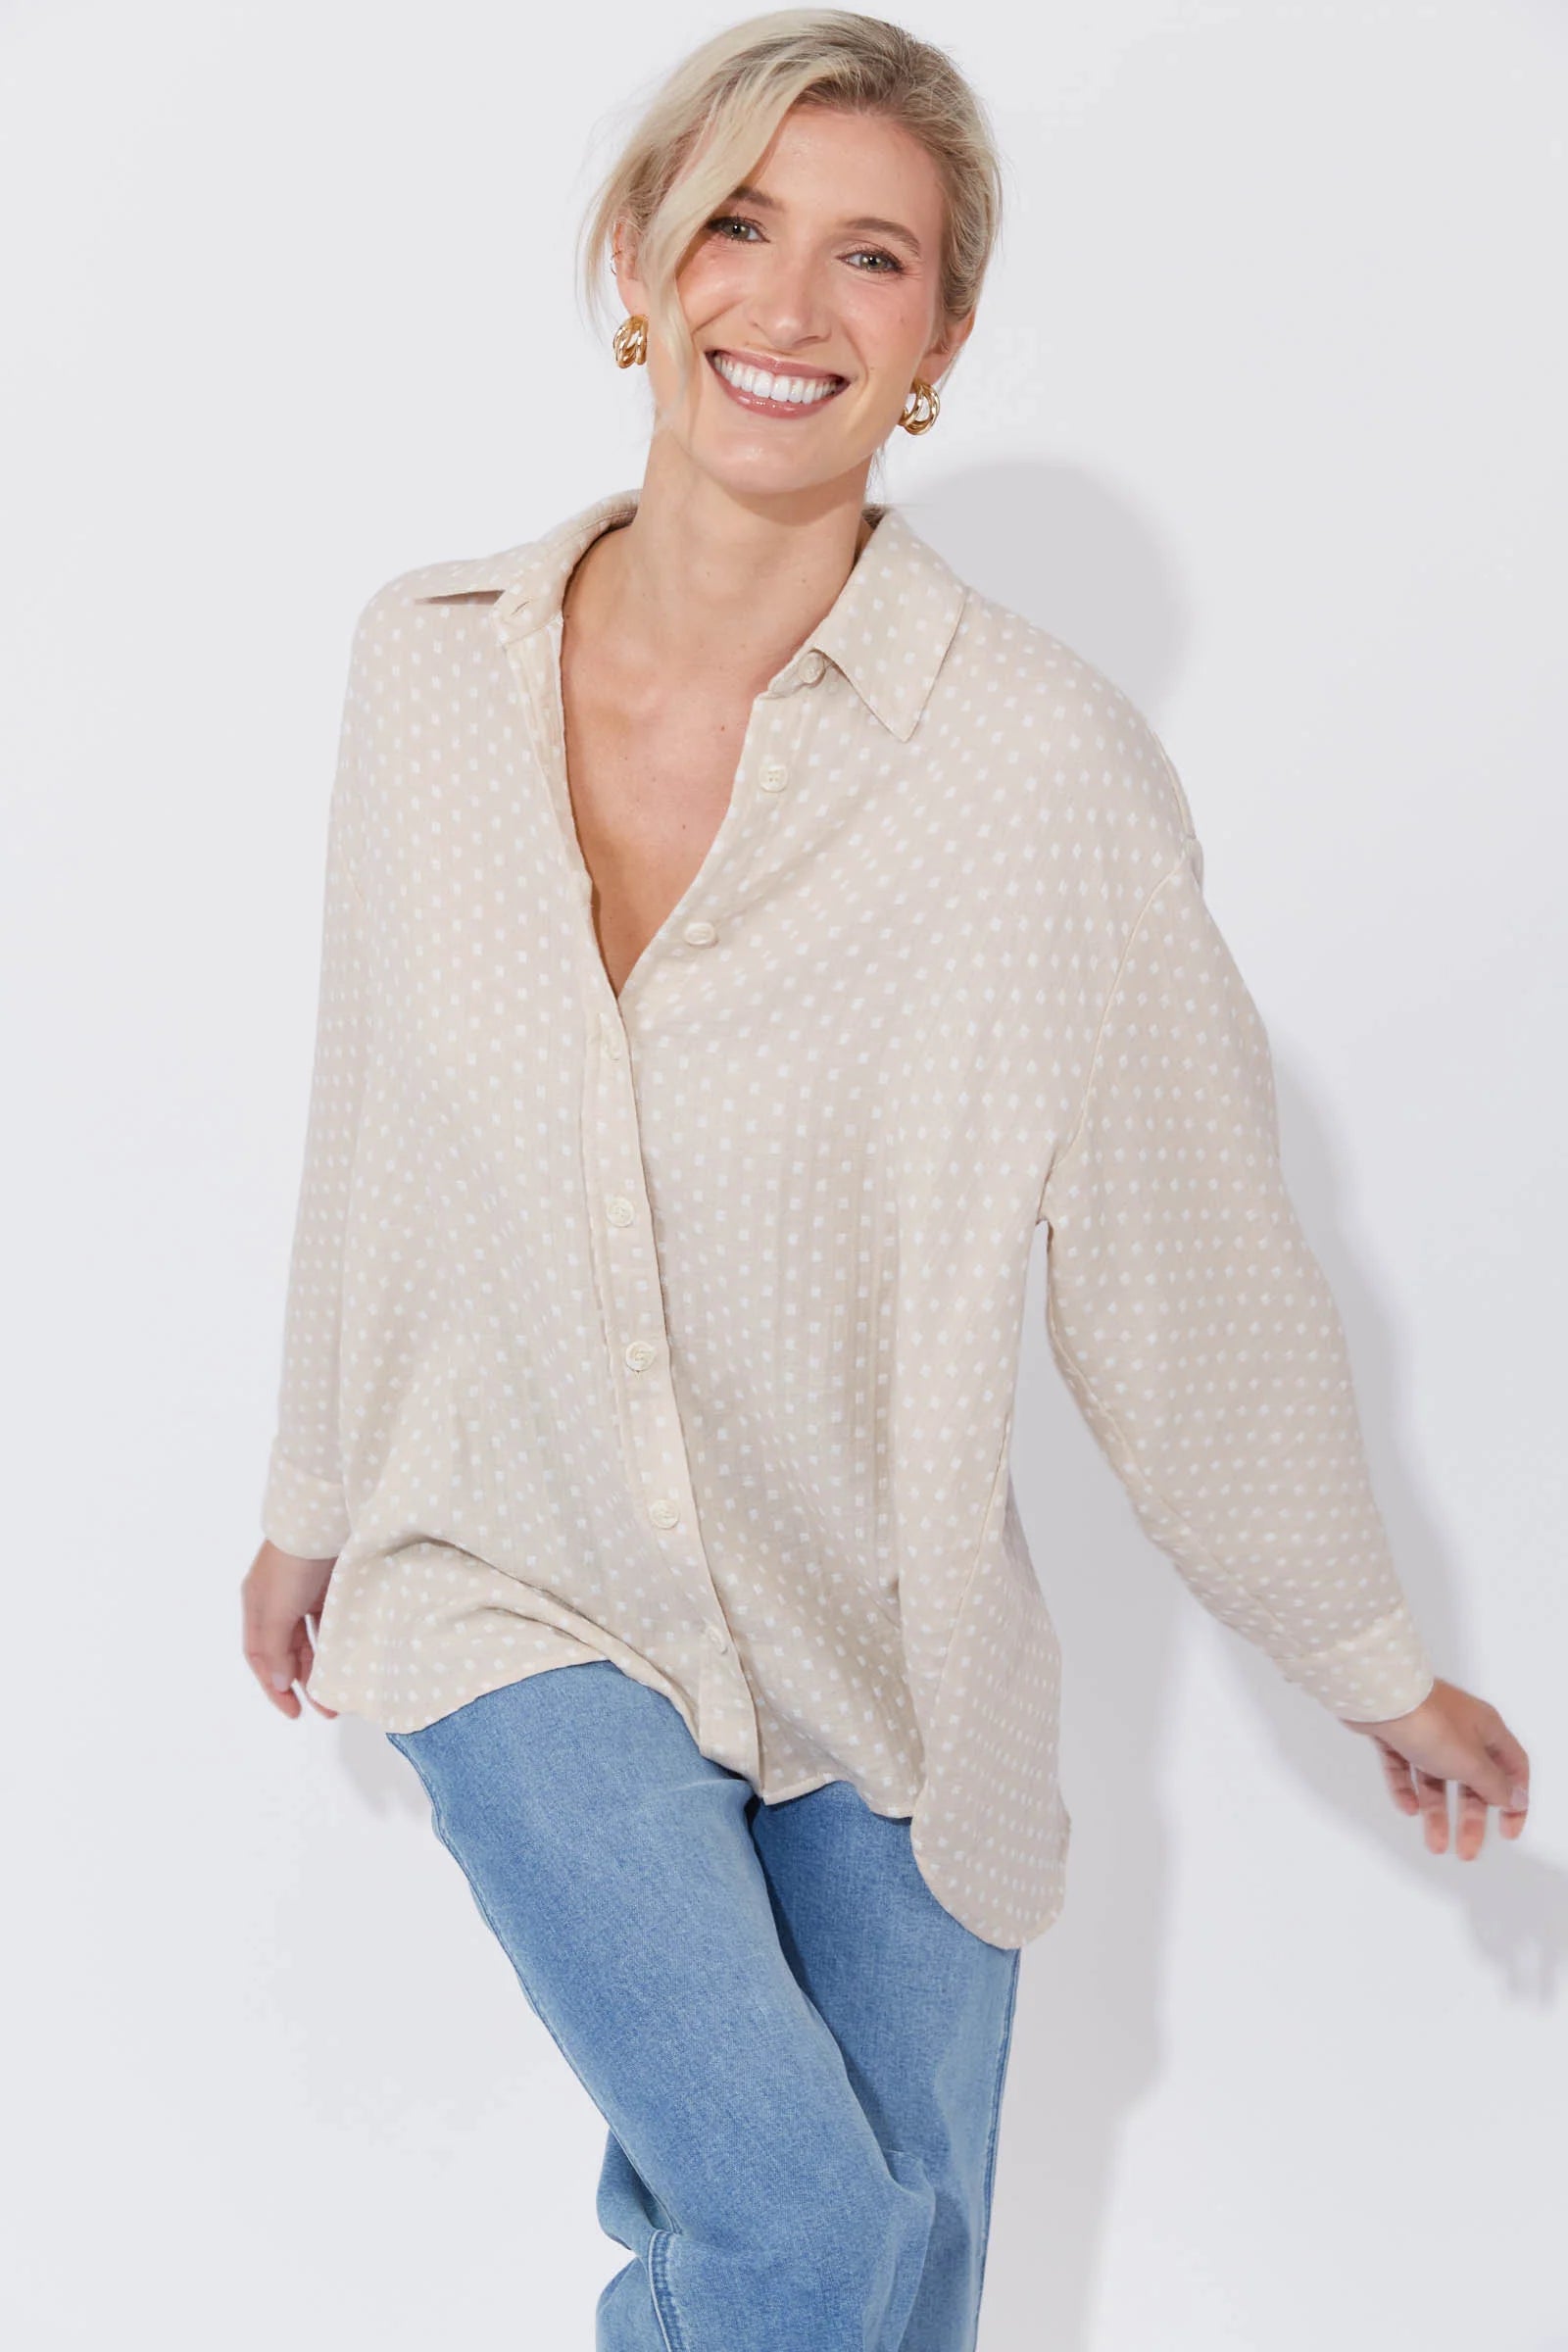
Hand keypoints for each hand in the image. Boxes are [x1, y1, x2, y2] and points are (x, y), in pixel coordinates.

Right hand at [241, 1540, 340, 1719]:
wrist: (323, 1517)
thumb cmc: (293, 1562)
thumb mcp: (276, 1609)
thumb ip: (274, 1648)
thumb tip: (279, 1682)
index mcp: (257, 1606)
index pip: (260, 1657)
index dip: (274, 1687)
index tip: (293, 1712)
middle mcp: (278, 1602)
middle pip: (287, 1651)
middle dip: (303, 1682)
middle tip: (325, 1710)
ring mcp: (305, 1593)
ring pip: (311, 1640)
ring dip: (322, 1666)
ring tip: (338, 1692)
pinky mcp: (331, 1585)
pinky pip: (330, 1623)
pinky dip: (335, 1642)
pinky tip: (346, 1659)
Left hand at [1343, 1676, 1527, 1855]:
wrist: (1379, 1697)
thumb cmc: (1431, 1725)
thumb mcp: (1471, 1762)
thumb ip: (1494, 1784)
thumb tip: (1516, 1798)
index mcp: (1486, 1729)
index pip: (1512, 1767)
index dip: (1515, 1800)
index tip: (1507, 1831)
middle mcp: (1460, 1728)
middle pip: (1472, 1780)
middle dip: (1470, 1818)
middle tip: (1465, 1852)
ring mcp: (1426, 1730)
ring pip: (1437, 1778)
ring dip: (1437, 1812)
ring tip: (1434, 1846)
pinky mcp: (1396, 1733)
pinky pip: (1405, 1767)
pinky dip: (1407, 1788)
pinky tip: (1407, 1807)